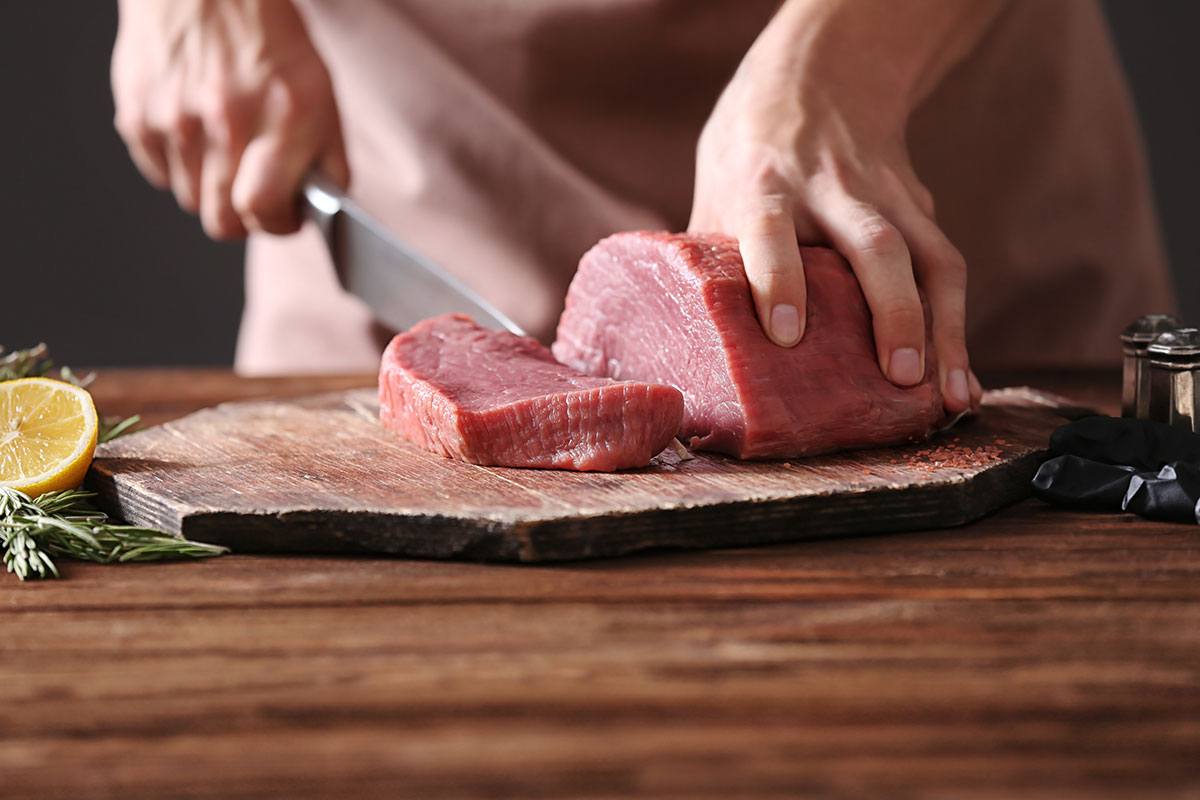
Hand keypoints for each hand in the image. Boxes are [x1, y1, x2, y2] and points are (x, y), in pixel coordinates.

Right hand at [111, 0, 348, 238]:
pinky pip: (159, 174)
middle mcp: (227, 119)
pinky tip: (196, 132)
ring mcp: (175, 118)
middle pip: (222, 222)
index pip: (263, 209)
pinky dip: (179, 165)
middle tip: (255, 194)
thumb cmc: (270, 39)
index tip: (284, 217)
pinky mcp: (137, 113)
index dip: (277, 225)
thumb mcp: (320, 92)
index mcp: (283, 116)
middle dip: (243, 219)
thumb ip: (326, 158)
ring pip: (190, 200)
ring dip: (211, 189)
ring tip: (225, 150)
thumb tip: (316, 210)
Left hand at [690, 0, 1002, 413]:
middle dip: (890, 311)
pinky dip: (955, 323)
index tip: (784, 335)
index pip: (771, 231)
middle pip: (873, 244)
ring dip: (941, 328)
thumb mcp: (716, 190)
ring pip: (926, 257)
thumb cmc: (750, 152)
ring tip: (951, 395)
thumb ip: (710, 261)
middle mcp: (831, 189)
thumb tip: (689, 350)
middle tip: (897, 376)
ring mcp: (884, 196)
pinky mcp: (919, 207)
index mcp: (766, 185)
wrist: (821, 75)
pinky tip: (958, 377)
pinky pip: (943, 266)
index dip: (777, 280)